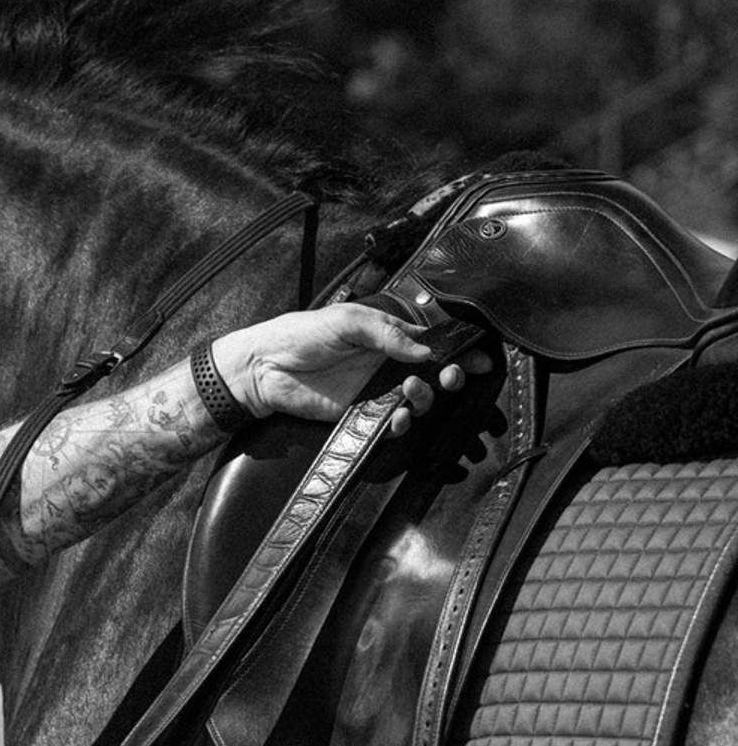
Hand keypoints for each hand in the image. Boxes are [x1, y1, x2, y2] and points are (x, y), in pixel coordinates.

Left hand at [210, 303, 492, 435]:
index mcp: (388, 337)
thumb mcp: (348, 321)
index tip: (480, 359)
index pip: (432, 343)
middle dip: (451, 378)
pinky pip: (391, 424)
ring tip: (412, 391)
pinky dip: (401, 423)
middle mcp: (387, 364)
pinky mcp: (361, 415)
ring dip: (424, 399)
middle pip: (433, 375)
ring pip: (417, 401)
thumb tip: (423, 351)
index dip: (458, 351)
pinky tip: (397, 418)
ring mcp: (375, 391)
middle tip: (450, 378)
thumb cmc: (303, 334)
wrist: (266, 367)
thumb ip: (387, 334)